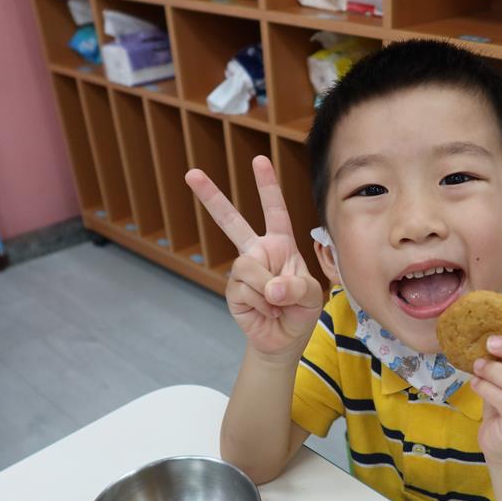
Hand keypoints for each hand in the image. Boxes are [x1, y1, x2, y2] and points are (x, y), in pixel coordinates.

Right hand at [185, 156, 321, 358]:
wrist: (284, 340)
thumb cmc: (300, 312)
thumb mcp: (310, 297)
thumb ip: (295, 288)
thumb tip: (270, 287)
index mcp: (281, 244)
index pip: (274, 211)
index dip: (267, 186)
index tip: (259, 160)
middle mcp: (258, 252)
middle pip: (231, 221)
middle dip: (211, 197)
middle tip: (191, 173)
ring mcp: (243, 270)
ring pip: (248, 267)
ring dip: (268, 289)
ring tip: (277, 303)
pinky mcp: (233, 290)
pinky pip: (245, 289)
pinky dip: (262, 303)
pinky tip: (267, 311)